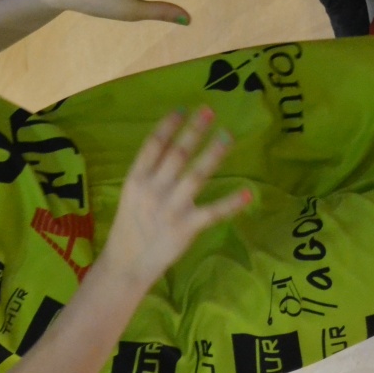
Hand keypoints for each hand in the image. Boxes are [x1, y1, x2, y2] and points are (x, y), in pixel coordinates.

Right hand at [100, 108, 252, 285]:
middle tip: (209, 111)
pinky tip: (247, 192)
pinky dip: (230, 203)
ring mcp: (170, 208)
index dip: (168, 126)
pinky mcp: (186, 227)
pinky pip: (212, 212)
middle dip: (194, 131)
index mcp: (136, 179)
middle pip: (176, 154)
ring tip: (228, 136)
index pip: (152, 146)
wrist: (126, 264)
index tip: (183, 109)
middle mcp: (153, 189)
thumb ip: (148, 174)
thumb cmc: (130, 226)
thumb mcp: (132, 195)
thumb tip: (169, 148)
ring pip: (196, 175)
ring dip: (213, 154)